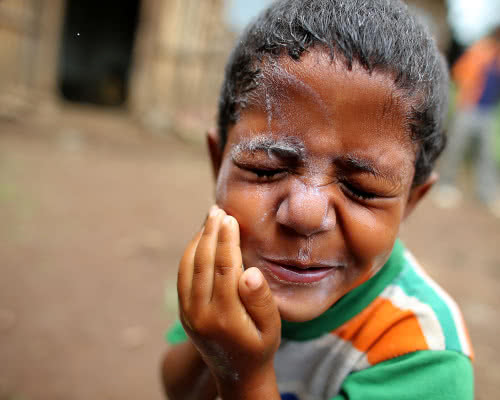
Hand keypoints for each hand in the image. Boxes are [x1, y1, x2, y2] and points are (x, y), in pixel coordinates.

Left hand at [177, 205, 280, 394]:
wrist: (236, 373)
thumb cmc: (259, 346)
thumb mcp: (271, 328)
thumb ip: (260, 300)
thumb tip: (249, 271)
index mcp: (224, 316)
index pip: (223, 267)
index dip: (226, 239)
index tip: (230, 218)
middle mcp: (200, 313)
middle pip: (202, 262)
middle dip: (209, 233)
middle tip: (216, 210)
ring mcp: (188, 313)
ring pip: (188, 266)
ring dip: (197, 240)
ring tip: (208, 219)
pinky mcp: (183, 311)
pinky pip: (183, 275)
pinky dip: (189, 253)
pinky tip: (200, 240)